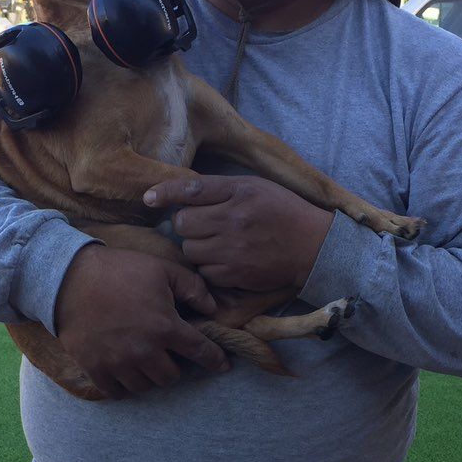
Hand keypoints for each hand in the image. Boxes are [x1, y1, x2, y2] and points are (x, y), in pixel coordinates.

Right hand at [54, 245, 228, 399]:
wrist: (69, 277)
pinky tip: (126, 372)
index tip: (222, 365)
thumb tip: (212, 308)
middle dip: (176, 366)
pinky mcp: (96, 368)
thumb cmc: (120, 270)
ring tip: (147, 361)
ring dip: (150, 376)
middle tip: (170, 354)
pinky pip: (117, 392)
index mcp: (166, 327)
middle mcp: (145, 351)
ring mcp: (119, 363)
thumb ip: (193, 288)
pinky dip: (125, 386)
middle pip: (171, 377)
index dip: (215, 360)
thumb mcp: (162, 269)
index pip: (200, 352)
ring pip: (146, 386)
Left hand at [143, 175, 333, 291]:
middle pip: (183, 224)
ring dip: (196, 247)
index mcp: (239, 192)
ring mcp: (234, 250)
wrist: (313, 246)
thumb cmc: (281, 210)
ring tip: (216, 243)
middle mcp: (234, 219)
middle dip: (187, 225)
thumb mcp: (253, 186)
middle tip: (204, 224)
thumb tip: (176, 192)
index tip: (148, 198)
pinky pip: (204, 271)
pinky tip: (225, 259)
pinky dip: (209, 267)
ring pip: (190, 250)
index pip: (191, 190)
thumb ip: (216, 188)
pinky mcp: (236, 274)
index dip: (165, 192)